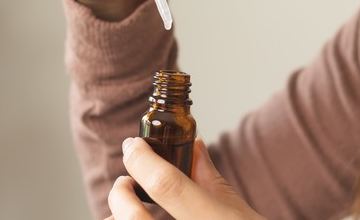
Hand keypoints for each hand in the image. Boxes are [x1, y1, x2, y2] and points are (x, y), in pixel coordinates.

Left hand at [105, 137, 265, 219]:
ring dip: (120, 217)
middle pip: (133, 216)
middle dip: (120, 194)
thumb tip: (194, 146)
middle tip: (124, 182)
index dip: (143, 161)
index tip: (134, 146)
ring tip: (128, 209)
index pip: (166, 185)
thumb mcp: (239, 212)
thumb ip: (210, 180)